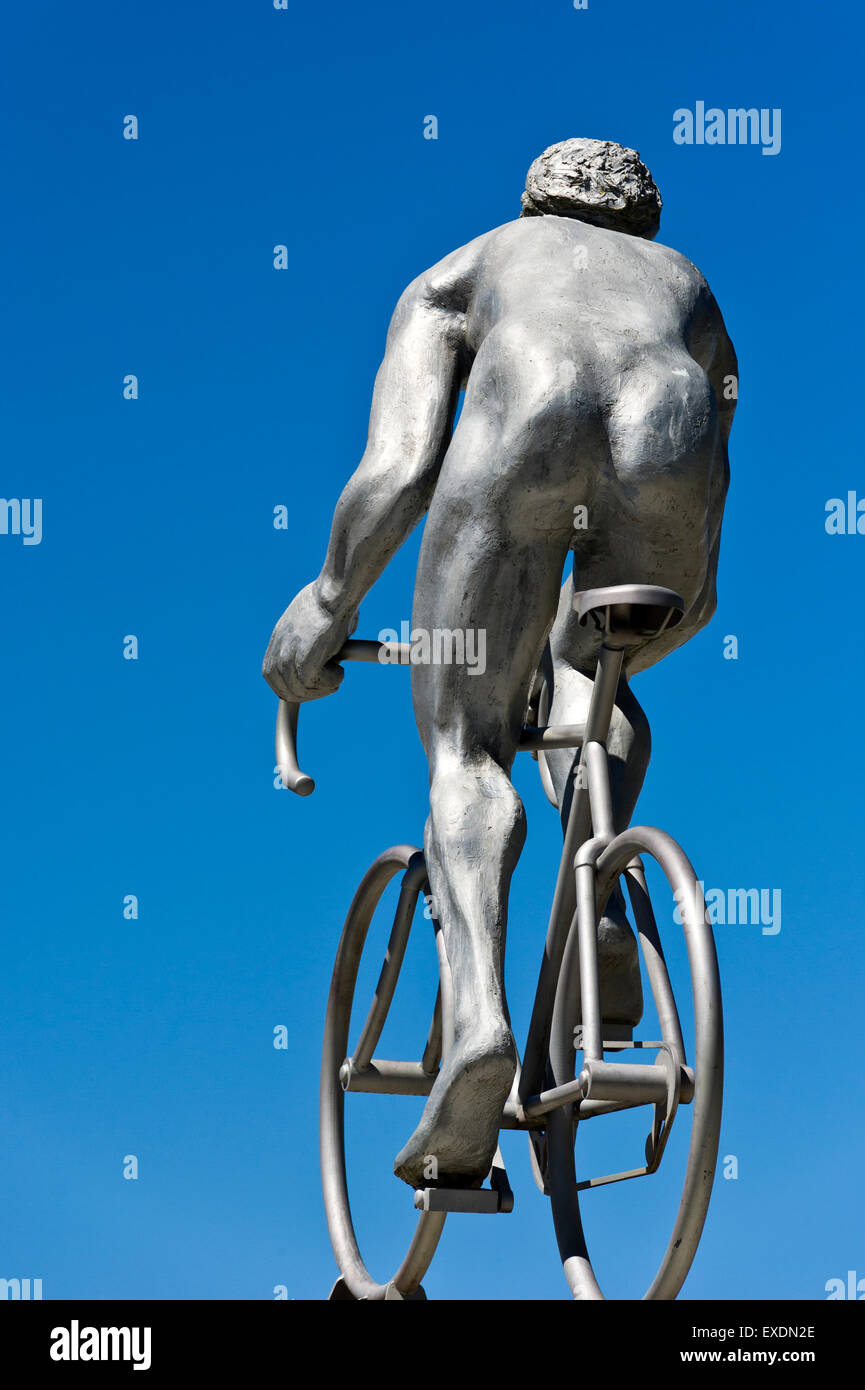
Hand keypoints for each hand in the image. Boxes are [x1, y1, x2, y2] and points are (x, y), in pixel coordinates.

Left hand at [262, 583, 356, 702]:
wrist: (336, 593)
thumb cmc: (333, 600)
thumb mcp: (314, 622)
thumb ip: (313, 639)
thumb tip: (331, 650)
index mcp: (278, 639)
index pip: (273, 676)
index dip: (292, 687)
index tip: (312, 686)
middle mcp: (280, 649)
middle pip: (283, 690)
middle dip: (307, 694)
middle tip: (329, 686)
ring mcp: (289, 656)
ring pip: (300, 691)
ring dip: (322, 689)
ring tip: (337, 676)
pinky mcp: (304, 661)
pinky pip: (314, 685)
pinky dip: (330, 682)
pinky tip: (340, 671)